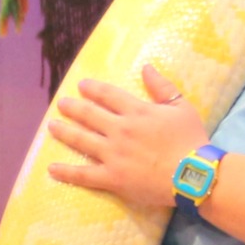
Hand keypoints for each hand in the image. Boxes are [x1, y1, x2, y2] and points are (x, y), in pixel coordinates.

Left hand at [45, 64, 209, 209]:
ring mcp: (113, 154)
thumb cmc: (190, 140)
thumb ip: (162, 87)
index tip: (81, 85)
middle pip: (89, 115)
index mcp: (136, 112)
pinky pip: (83, 175)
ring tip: (51, 126)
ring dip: (64, 132)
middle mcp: (120, 130)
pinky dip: (66, 172)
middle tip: (61, 104)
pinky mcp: (111, 177)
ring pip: (81, 140)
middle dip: (73, 108)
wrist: (193, 174)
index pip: (108, 96)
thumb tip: (146, 67)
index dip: (93, 89)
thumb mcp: (182, 107)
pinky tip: (52, 168)